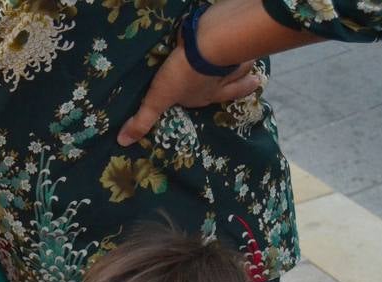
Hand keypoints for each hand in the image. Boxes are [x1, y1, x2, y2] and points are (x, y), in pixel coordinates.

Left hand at [116, 44, 260, 145]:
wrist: (207, 46)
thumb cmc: (182, 76)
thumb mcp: (157, 99)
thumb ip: (143, 119)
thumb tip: (123, 142)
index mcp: (206, 96)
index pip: (214, 98)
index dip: (221, 95)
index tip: (225, 95)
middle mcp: (222, 81)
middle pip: (238, 85)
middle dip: (245, 84)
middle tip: (257, 81)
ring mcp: (231, 61)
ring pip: (243, 64)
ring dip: (247, 63)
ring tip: (252, 60)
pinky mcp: (234, 40)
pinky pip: (241, 43)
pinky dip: (243, 42)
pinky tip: (242, 38)